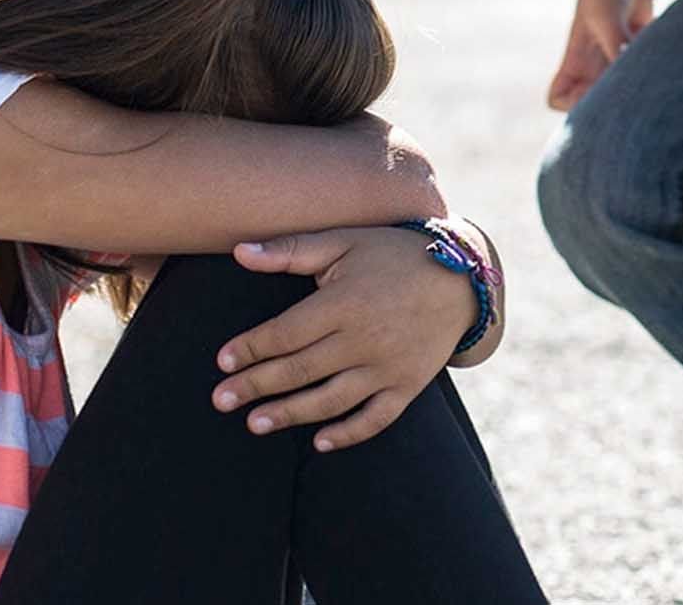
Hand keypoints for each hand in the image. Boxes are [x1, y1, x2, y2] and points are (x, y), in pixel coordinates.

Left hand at [211, 227, 476, 450]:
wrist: (462, 278)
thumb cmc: (393, 254)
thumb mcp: (345, 240)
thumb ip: (291, 249)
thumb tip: (239, 251)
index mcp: (345, 302)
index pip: (286, 333)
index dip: (251, 348)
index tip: (221, 361)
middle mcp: (365, 339)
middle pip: (300, 370)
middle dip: (256, 386)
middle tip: (220, 400)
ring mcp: (388, 367)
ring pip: (331, 400)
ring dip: (290, 414)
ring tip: (255, 424)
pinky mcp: (408, 385)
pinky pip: (375, 418)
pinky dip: (347, 433)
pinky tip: (319, 442)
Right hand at [547, 0, 653, 111]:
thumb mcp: (607, 21)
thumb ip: (617, 47)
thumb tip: (628, 72)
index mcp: (574, 62)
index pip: (557, 99)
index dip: (571, 104)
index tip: (592, 93)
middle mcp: (591, 69)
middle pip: (592, 104)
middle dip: (609, 102)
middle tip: (626, 86)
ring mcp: (613, 65)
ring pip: (619, 93)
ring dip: (633, 85)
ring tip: (641, 67)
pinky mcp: (634, 57)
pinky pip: (641, 76)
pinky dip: (650, 68)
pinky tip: (652, 49)